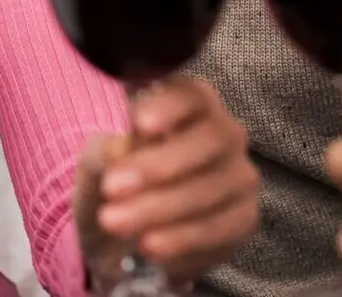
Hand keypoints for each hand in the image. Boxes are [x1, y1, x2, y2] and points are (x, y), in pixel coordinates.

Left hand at [74, 76, 259, 287]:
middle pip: (210, 139)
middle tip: (112, 187)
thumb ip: (103, 153)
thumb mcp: (98, 164)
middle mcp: (224, 134)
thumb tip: (116, 149)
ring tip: (115, 222)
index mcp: (190, 105)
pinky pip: (219, 228)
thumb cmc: (117, 182)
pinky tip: (150, 246)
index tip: (140, 124)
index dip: (170, 106)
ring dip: (160, 208)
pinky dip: (181, 239)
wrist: (127, 236)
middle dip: (159, 165)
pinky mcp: (243, 219)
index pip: (191, 95)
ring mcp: (239, 176)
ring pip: (211, 188)